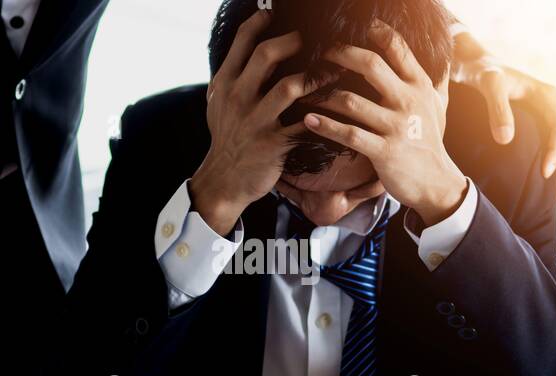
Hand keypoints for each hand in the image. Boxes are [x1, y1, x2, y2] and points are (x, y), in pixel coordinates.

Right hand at [190, 10, 331, 235]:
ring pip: (290, 87)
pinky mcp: (273, 144)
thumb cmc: (227, 137)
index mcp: (225, 84)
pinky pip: (304, 123)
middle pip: (266, 55)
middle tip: (312, 37)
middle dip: (293, 41)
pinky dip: (323, 115)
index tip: (274, 13)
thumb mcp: (218, 103)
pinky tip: (338, 108)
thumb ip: (232, 75)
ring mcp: (256, 121)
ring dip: (316, 75)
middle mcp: (238, 98)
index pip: (241, 42)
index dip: (260, 22)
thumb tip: (250, 47)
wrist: (223, 179)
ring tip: (334, 70)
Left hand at [303, 20, 468, 227]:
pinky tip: (308, 120)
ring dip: (323, 93)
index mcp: (419, 86)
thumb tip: (444, 52)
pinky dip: (326, 126)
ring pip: (352, 101)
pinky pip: (349, 134)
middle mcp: (408, 101)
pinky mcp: (383, 151)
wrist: (436, 183)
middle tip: (320, 50)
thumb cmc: (431, 141)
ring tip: (303, 87)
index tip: (356, 26)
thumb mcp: (440, 105)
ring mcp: (395, 127)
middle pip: (370, 65)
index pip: (398, 49)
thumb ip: (437, 78)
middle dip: (340, 53)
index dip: (376, 32)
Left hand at [451, 43, 555, 202]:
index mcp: (546, 96)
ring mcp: (548, 117)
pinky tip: (547, 188)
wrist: (475, 65)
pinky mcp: (539, 127)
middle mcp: (552, 107)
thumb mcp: (488, 84)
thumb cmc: (481, 72)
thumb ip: (497, 108)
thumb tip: (506, 140)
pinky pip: (555, 149)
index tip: (545, 172)